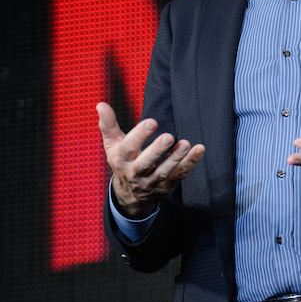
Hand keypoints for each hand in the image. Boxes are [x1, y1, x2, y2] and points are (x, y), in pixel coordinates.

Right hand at [97, 102, 204, 218]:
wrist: (129, 197)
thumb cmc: (122, 162)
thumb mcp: (113, 145)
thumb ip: (108, 125)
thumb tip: (101, 104)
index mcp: (121, 160)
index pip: (129, 148)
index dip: (139, 135)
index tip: (152, 122)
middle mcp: (135, 173)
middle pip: (145, 163)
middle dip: (157, 150)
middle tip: (169, 136)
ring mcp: (151, 182)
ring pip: (163, 172)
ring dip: (175, 158)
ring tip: (185, 143)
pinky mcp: (166, 187)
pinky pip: (179, 175)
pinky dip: (190, 163)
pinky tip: (199, 150)